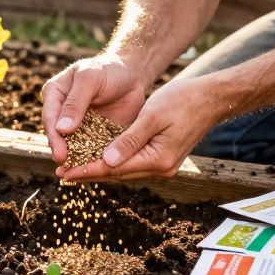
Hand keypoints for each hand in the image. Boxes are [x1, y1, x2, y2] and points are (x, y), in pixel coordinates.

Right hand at [41, 54, 146, 164]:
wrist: (131, 74)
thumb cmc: (107, 70)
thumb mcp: (90, 80)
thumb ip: (76, 102)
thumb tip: (62, 129)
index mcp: (54, 95)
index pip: (50, 118)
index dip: (54, 138)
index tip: (60, 154)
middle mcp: (62, 112)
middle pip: (59, 136)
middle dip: (62, 153)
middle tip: (67, 168)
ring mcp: (77, 125)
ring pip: (73, 145)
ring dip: (75, 160)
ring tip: (76, 176)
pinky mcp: (93, 134)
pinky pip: (90, 149)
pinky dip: (91, 160)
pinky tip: (94, 172)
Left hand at [57, 76, 225, 181]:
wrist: (211, 99)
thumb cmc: (183, 100)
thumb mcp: (152, 116)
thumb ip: (129, 139)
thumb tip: (107, 161)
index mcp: (158, 159)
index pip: (114, 169)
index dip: (87, 170)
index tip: (65, 172)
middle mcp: (161, 168)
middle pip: (117, 174)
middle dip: (89, 173)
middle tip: (62, 175)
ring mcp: (163, 165)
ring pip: (124, 170)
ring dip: (99, 169)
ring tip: (74, 169)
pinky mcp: (163, 157)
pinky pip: (132, 163)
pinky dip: (114, 162)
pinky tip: (98, 159)